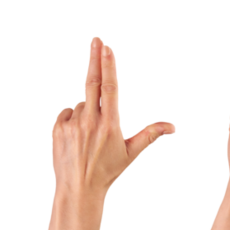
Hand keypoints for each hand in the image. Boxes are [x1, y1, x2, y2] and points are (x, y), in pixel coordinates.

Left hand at [51, 35, 175, 197]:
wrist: (78, 190)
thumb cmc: (107, 172)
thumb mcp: (131, 153)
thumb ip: (151, 134)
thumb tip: (172, 126)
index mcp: (109, 125)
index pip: (109, 88)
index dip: (108, 65)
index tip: (106, 48)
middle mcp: (89, 122)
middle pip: (91, 82)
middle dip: (95, 58)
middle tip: (96, 39)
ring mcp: (71, 125)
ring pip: (81, 103)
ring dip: (87, 109)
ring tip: (89, 134)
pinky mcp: (56, 129)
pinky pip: (66, 112)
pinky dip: (73, 117)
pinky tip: (77, 133)